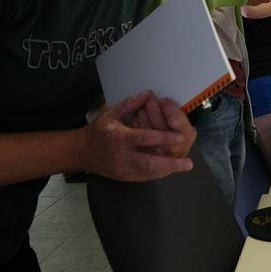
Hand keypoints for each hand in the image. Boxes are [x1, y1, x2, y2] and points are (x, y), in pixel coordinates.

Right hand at [77, 91, 194, 180]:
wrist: (82, 152)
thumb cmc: (99, 130)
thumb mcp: (112, 113)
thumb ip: (131, 104)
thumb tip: (148, 94)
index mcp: (120, 138)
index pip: (144, 138)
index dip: (163, 138)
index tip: (179, 137)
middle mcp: (122, 155)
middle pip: (150, 162)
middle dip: (171, 164)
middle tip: (188, 163)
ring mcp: (123, 168)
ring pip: (149, 172)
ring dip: (168, 170)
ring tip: (184, 166)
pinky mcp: (124, 176)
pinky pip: (144, 177)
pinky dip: (158, 174)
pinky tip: (169, 170)